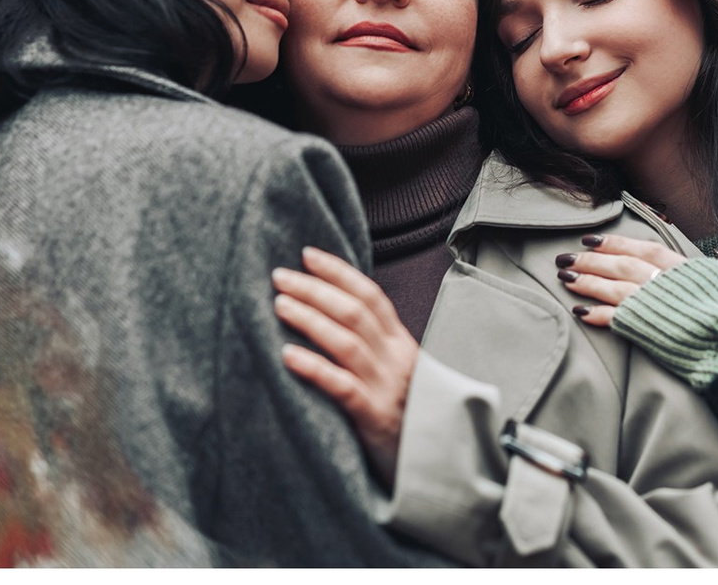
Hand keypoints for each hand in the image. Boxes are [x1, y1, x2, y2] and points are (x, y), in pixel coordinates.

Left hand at [274, 248, 416, 486]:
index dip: (339, 272)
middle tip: (280, 276)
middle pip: (354, 312)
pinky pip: (341, 386)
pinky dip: (314, 367)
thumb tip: (334, 319)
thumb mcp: (398, 375)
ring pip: (346, 342)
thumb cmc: (408, 419)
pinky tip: (287, 356)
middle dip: (315, 289)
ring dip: (310, 318)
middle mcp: (395, 359)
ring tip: (279, 304)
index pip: (370, 296)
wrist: (438, 463)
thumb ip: (375, 349)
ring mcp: (386, 387)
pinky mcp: (373, 418)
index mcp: (401, 345)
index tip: (308, 254)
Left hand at [559, 234, 689, 327]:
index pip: (644, 249)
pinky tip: (580, 312)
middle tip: (566, 256)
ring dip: (588, 282)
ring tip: (566, 277)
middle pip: (622, 265)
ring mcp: (654, 304)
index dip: (616, 243)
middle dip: (592, 260)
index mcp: (684, 268)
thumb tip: (717, 257)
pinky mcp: (647, 329)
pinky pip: (616, 318)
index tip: (592, 240)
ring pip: (614, 287)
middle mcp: (665, 281)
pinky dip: (597, 314)